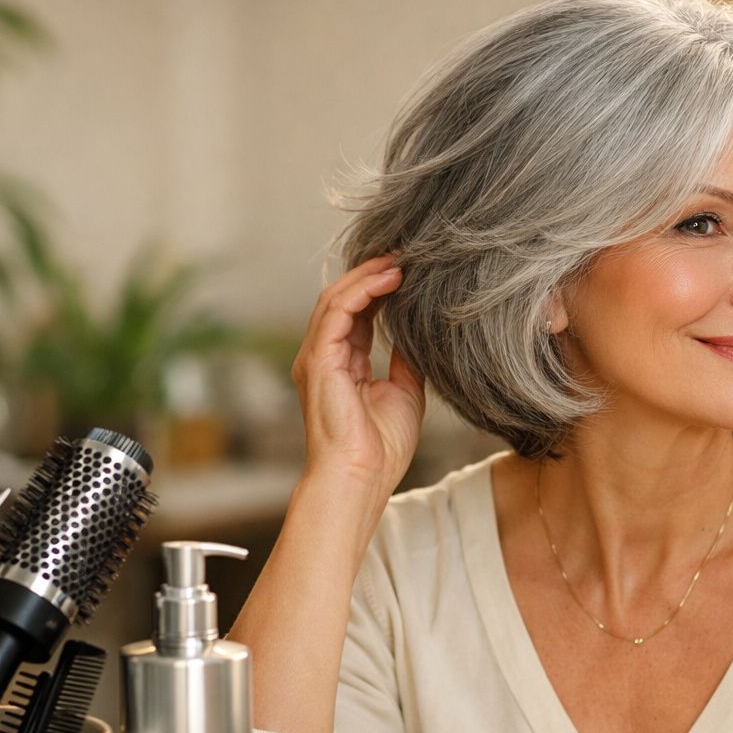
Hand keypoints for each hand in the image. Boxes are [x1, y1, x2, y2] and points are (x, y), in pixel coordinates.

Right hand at [292, 255, 425, 497]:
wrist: (361, 477)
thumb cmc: (381, 448)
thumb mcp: (404, 393)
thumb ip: (405, 361)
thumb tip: (416, 334)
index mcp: (342, 365)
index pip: (357, 314)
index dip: (380, 290)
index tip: (409, 272)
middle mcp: (324, 357)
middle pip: (343, 300)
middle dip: (372, 274)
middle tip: (405, 255)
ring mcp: (316, 358)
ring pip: (336, 299)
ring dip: (368, 276)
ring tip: (399, 261)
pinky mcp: (318, 360)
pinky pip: (336, 312)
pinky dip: (362, 291)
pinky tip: (389, 280)